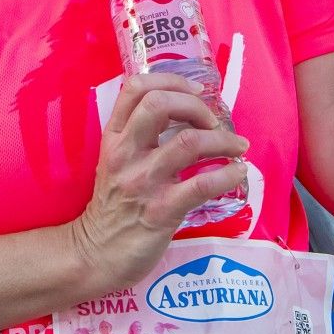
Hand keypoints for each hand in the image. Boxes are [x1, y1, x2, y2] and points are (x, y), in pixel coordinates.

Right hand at [71, 73, 248, 289]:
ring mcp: (142, 181)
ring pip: (189, 142)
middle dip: (197, 106)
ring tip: (238, 148)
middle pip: (160, 104)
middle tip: (215, 123)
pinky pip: (202, 184)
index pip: (136, 88)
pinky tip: (236, 173)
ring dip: (224, 141)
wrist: (95, 254)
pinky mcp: (161, 210)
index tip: (195, 91)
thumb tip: (186, 115)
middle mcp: (125, 153)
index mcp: (114, 138)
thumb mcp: (115, 162)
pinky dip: (228, 174)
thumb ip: (139, 137)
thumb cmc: (112, 207)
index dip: (171, 79)